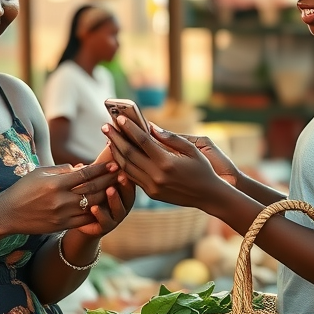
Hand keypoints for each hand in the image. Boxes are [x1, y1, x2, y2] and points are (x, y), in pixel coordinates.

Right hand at [0, 163, 118, 234]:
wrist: (8, 214)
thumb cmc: (23, 189)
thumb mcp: (39, 173)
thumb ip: (61, 170)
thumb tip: (81, 168)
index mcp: (55, 184)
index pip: (84, 175)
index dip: (101, 169)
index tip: (113, 163)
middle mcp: (61, 200)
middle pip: (92, 189)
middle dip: (109, 180)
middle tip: (122, 173)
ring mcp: (62, 215)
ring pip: (92, 205)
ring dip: (107, 196)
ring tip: (117, 188)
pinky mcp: (62, 226)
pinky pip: (85, 220)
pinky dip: (97, 213)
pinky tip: (106, 207)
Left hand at [73, 170, 136, 237]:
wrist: (81, 220)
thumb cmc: (89, 195)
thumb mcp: (93, 182)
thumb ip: (94, 172)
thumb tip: (85, 161)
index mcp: (123, 192)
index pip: (129, 182)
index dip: (127, 174)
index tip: (123, 165)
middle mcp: (123, 205)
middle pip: (128, 195)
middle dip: (125, 185)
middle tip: (121, 176)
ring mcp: (115, 217)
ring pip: (118, 209)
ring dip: (115, 199)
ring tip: (109, 189)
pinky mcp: (105, 227)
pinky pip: (105, 222)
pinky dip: (101, 214)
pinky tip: (94, 207)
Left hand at [102, 116, 228, 208]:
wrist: (208, 196)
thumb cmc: (202, 169)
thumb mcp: (191, 149)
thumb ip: (169, 137)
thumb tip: (149, 126)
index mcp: (167, 163)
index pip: (142, 142)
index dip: (129, 128)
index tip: (119, 118)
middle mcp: (156, 176)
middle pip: (129, 153)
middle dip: (115, 138)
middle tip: (105, 126)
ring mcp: (152, 187)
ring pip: (126, 167)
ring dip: (116, 151)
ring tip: (108, 138)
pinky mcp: (151, 193)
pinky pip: (132, 177)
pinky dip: (123, 164)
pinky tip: (118, 154)